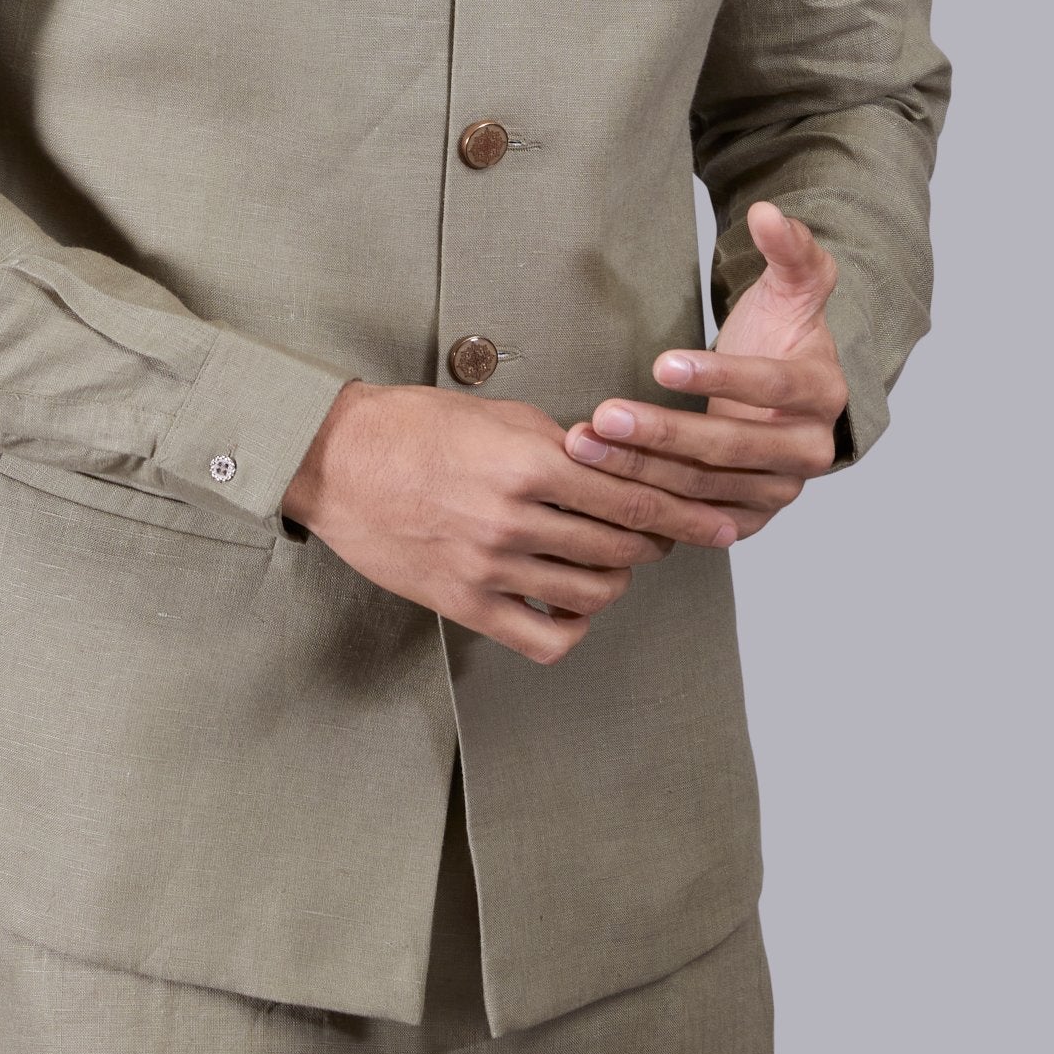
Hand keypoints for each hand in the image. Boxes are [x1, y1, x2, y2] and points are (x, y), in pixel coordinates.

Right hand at [282, 379, 718, 666]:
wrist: (335, 459)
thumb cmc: (414, 425)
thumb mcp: (498, 414)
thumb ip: (562, 441)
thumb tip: (620, 462)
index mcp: (530, 461)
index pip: (633, 496)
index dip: (685, 512)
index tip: (719, 520)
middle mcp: (515, 518)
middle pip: (623, 547)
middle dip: (656, 543)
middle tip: (659, 536)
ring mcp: (490, 566)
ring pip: (594, 593)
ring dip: (617, 581)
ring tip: (611, 563)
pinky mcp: (465, 602)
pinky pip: (545, 638)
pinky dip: (574, 628)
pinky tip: (573, 606)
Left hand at [563, 202, 845, 546]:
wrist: (790, 400)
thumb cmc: (784, 337)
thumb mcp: (795, 287)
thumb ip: (790, 248)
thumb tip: (769, 212)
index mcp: (824, 393)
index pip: (772, 385)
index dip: (718, 375)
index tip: (660, 362)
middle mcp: (810, 451)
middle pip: (731, 446)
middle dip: (663, 432)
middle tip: (603, 415)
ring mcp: (779, 492)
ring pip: (705, 488)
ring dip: (640, 470)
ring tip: (584, 446)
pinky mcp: (747, 519)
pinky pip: (693, 520)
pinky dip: (646, 506)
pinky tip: (599, 487)